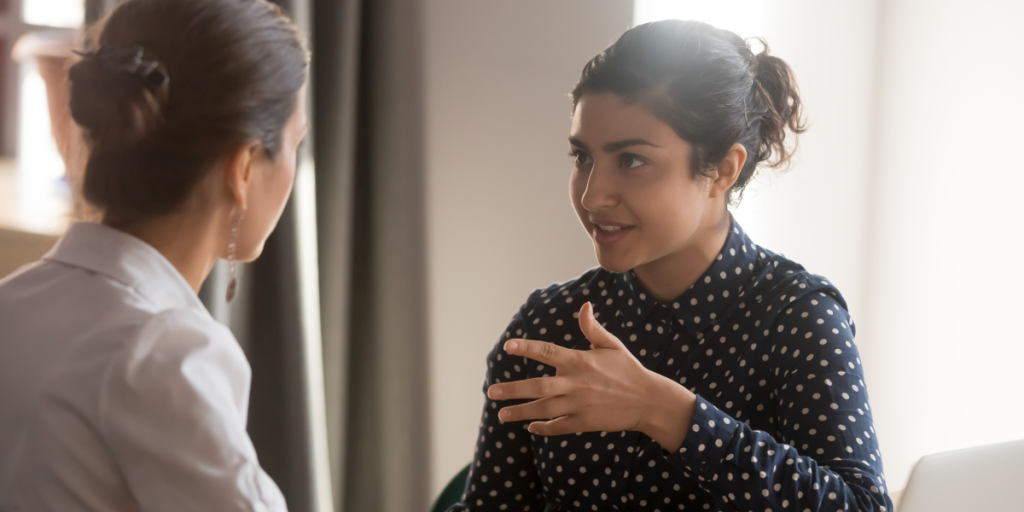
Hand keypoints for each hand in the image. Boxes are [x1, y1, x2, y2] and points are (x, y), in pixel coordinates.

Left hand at [487, 302, 696, 450]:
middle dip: (513, 390)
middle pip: (538, 387)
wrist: (648, 400)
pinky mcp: (584, 423)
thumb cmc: (628, 369)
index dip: (526, 348)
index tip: (508, 346)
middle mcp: (576, 384)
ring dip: (521, 412)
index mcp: (580, 361)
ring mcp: (579, 405)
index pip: (547, 352)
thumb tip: (585, 306)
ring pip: (544, 410)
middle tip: (491, 391)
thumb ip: (592, 327)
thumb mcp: (611, 345)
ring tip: (502, 414)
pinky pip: (558, 426)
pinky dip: (543, 428)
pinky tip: (530, 426)